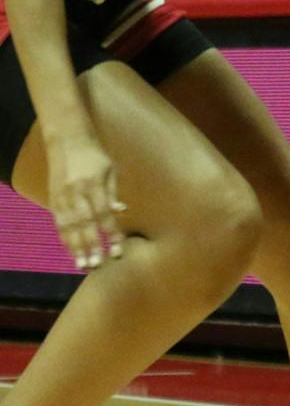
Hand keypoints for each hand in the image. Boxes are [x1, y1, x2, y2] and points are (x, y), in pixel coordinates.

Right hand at [45, 129, 124, 269]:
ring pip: (68, 226)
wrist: (67, 140)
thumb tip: (121, 212)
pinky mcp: (52, 198)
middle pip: (84, 224)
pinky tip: (71, 250)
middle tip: (97, 265)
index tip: (118, 250)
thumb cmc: (95, 155)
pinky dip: (64, 238)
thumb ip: (113, 193)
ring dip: (76, 247)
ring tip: (83, 264)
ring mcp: (62, 196)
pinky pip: (58, 222)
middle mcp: (76, 192)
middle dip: (92, 246)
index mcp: (94, 184)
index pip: (104, 214)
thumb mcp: (110, 170)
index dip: (111, 233)